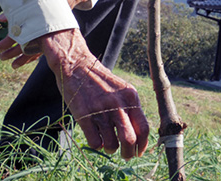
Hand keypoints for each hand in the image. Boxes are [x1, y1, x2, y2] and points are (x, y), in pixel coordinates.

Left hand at [0, 0, 86, 66]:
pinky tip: (26, 60)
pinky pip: (41, 48)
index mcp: (34, 21)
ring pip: (33, 49)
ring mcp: (47, 34)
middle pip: (23, 44)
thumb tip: (0, 19)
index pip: (18, 34)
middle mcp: (40, 30)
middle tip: (1, 57)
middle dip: (11, 52)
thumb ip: (16, 10)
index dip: (7, 42)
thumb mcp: (32, 0)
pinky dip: (33, 54)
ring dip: (22, 57)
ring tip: (13, 65)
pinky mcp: (51, 35)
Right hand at [40, 29, 149, 158]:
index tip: (138, 152)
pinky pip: (95, 143)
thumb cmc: (100, 80)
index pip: (144, 128)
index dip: (143, 145)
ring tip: (108, 143)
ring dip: (111, 149)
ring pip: (112, 144)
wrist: (76, 65)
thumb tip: (139, 135)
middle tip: (125, 155)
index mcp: (130, 97)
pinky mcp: (84, 116)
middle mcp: (117, 104)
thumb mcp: (121, 89)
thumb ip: (130, 108)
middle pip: (130, 140)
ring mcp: (100, 110)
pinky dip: (97, 145)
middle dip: (129, 153)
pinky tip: (96, 137)